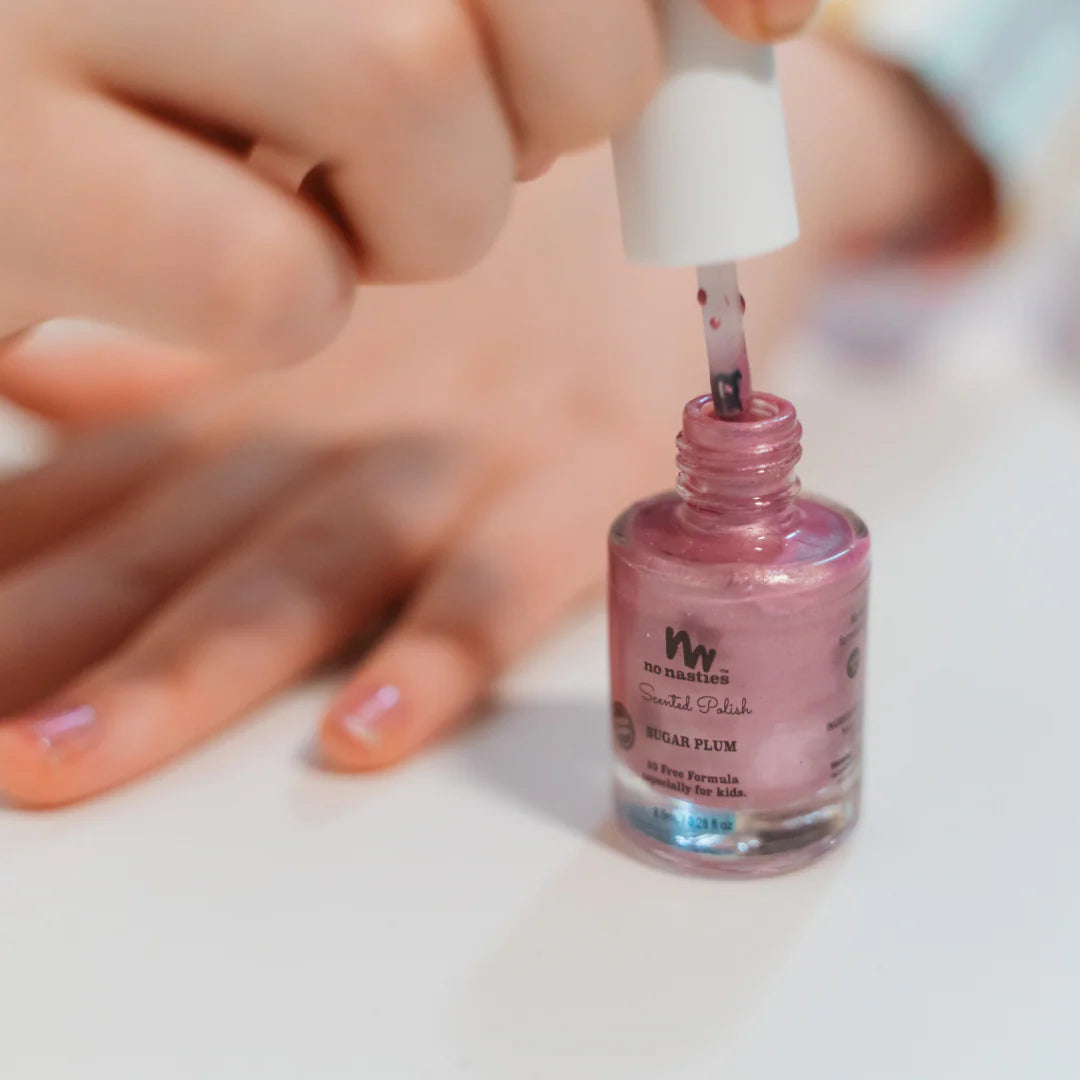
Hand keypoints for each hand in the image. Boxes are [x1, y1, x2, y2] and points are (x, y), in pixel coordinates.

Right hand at [0, 0, 818, 371]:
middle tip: (490, 128)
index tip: (769, 19)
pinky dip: (296, 302)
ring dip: (427, 208)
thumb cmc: (207, 58)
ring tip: (333, 194)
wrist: (7, 120)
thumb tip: (774, 9)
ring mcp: (33, 13)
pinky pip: (270, 278)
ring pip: (406, 88)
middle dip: (565, 88)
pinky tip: (223, 256)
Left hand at [0, 150, 705, 805]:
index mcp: (265, 402)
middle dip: (46, 642)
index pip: (96, 493)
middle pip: (168, 548)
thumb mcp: (313, 330)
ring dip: (190, 670)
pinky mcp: (573, 486)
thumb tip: (30, 391)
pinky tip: (363, 740)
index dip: (2, 571)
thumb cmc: (482, 292)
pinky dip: (432, 661)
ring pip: (307, 572)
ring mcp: (455, 463)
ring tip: (73, 757)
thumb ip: (171, 378)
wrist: (654, 227)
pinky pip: (498, 585)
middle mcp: (338, 432)